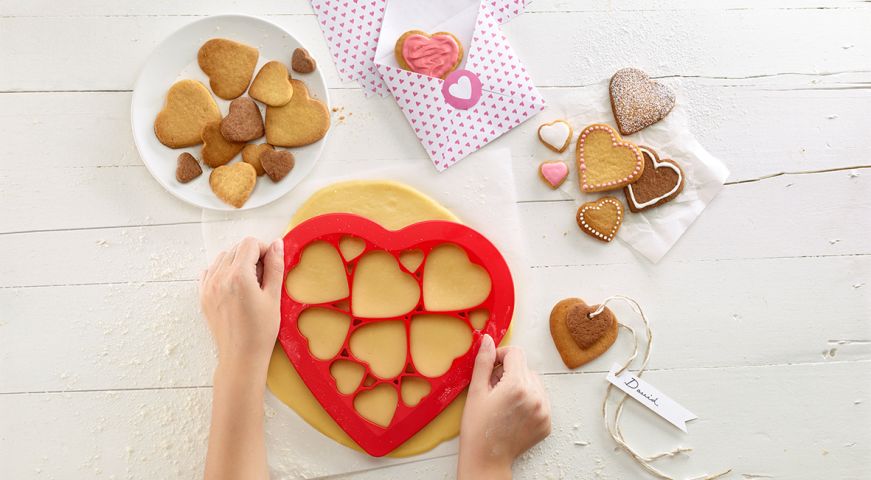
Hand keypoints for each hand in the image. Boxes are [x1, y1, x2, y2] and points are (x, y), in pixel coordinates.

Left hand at [199, 237, 284, 376]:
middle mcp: (219, 278)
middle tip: (262, 277)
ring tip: (249, 283)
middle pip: (236, 249)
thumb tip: (277, 244)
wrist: (241, 356)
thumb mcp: (273, 297)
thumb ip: (275, 267)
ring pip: (222, 258)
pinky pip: (210, 271)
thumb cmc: (260, 331)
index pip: (249, 244)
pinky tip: (234, 286)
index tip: (270, 264)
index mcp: (238, 276)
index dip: (264, 249)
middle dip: (251, 256)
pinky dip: (222, 272)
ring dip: (237, 262)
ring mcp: (208, 287)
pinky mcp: (203, 296)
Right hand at [457, 335, 550, 478]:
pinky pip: (540, 399)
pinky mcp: (547, 422)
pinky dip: (529, 401)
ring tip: (504, 403)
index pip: (515, 353)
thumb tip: (487, 339)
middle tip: (494, 391)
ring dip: (521, 386)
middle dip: (509, 373)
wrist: (486, 459)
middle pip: (525, 368)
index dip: (500, 356)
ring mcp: (544, 411)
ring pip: (534, 382)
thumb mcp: (476, 391)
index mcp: (517, 385)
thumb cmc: (477, 427)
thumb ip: (483, 362)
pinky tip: (514, 413)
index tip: (490, 369)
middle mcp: (535, 396)